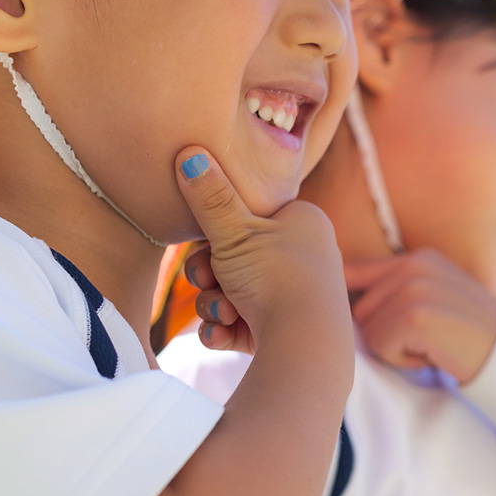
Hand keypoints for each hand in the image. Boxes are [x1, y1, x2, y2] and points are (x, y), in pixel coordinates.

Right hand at [175, 149, 347, 356]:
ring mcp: (294, 297)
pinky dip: (224, 329)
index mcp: (304, 222)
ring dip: (215, 304)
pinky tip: (224, 334)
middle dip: (210, 275)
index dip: (220, 232)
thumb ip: (209, 196)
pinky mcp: (280, 332)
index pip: (249, 218)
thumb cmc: (275, 277)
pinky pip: (238, 325)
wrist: (305, 343)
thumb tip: (189, 152)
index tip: (207, 239)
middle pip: (234, 259)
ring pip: (231, 294)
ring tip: (225, 312)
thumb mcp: (234, 231)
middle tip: (210, 279)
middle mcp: (304, 258)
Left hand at [343, 247, 495, 382]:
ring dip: (394, 348)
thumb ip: (395, 289)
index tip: (347, 312)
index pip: (353, 271)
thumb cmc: (468, 333)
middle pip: (358, 310)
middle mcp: (412, 266)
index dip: (344, 298)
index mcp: (416, 258)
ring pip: (368, 331)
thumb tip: (336, 296)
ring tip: (429, 345)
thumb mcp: (435, 296)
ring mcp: (413, 290)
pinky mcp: (414, 317)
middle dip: (383, 331)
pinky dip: (403, 360)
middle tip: (422, 338)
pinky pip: (381, 347)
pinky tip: (431, 355)